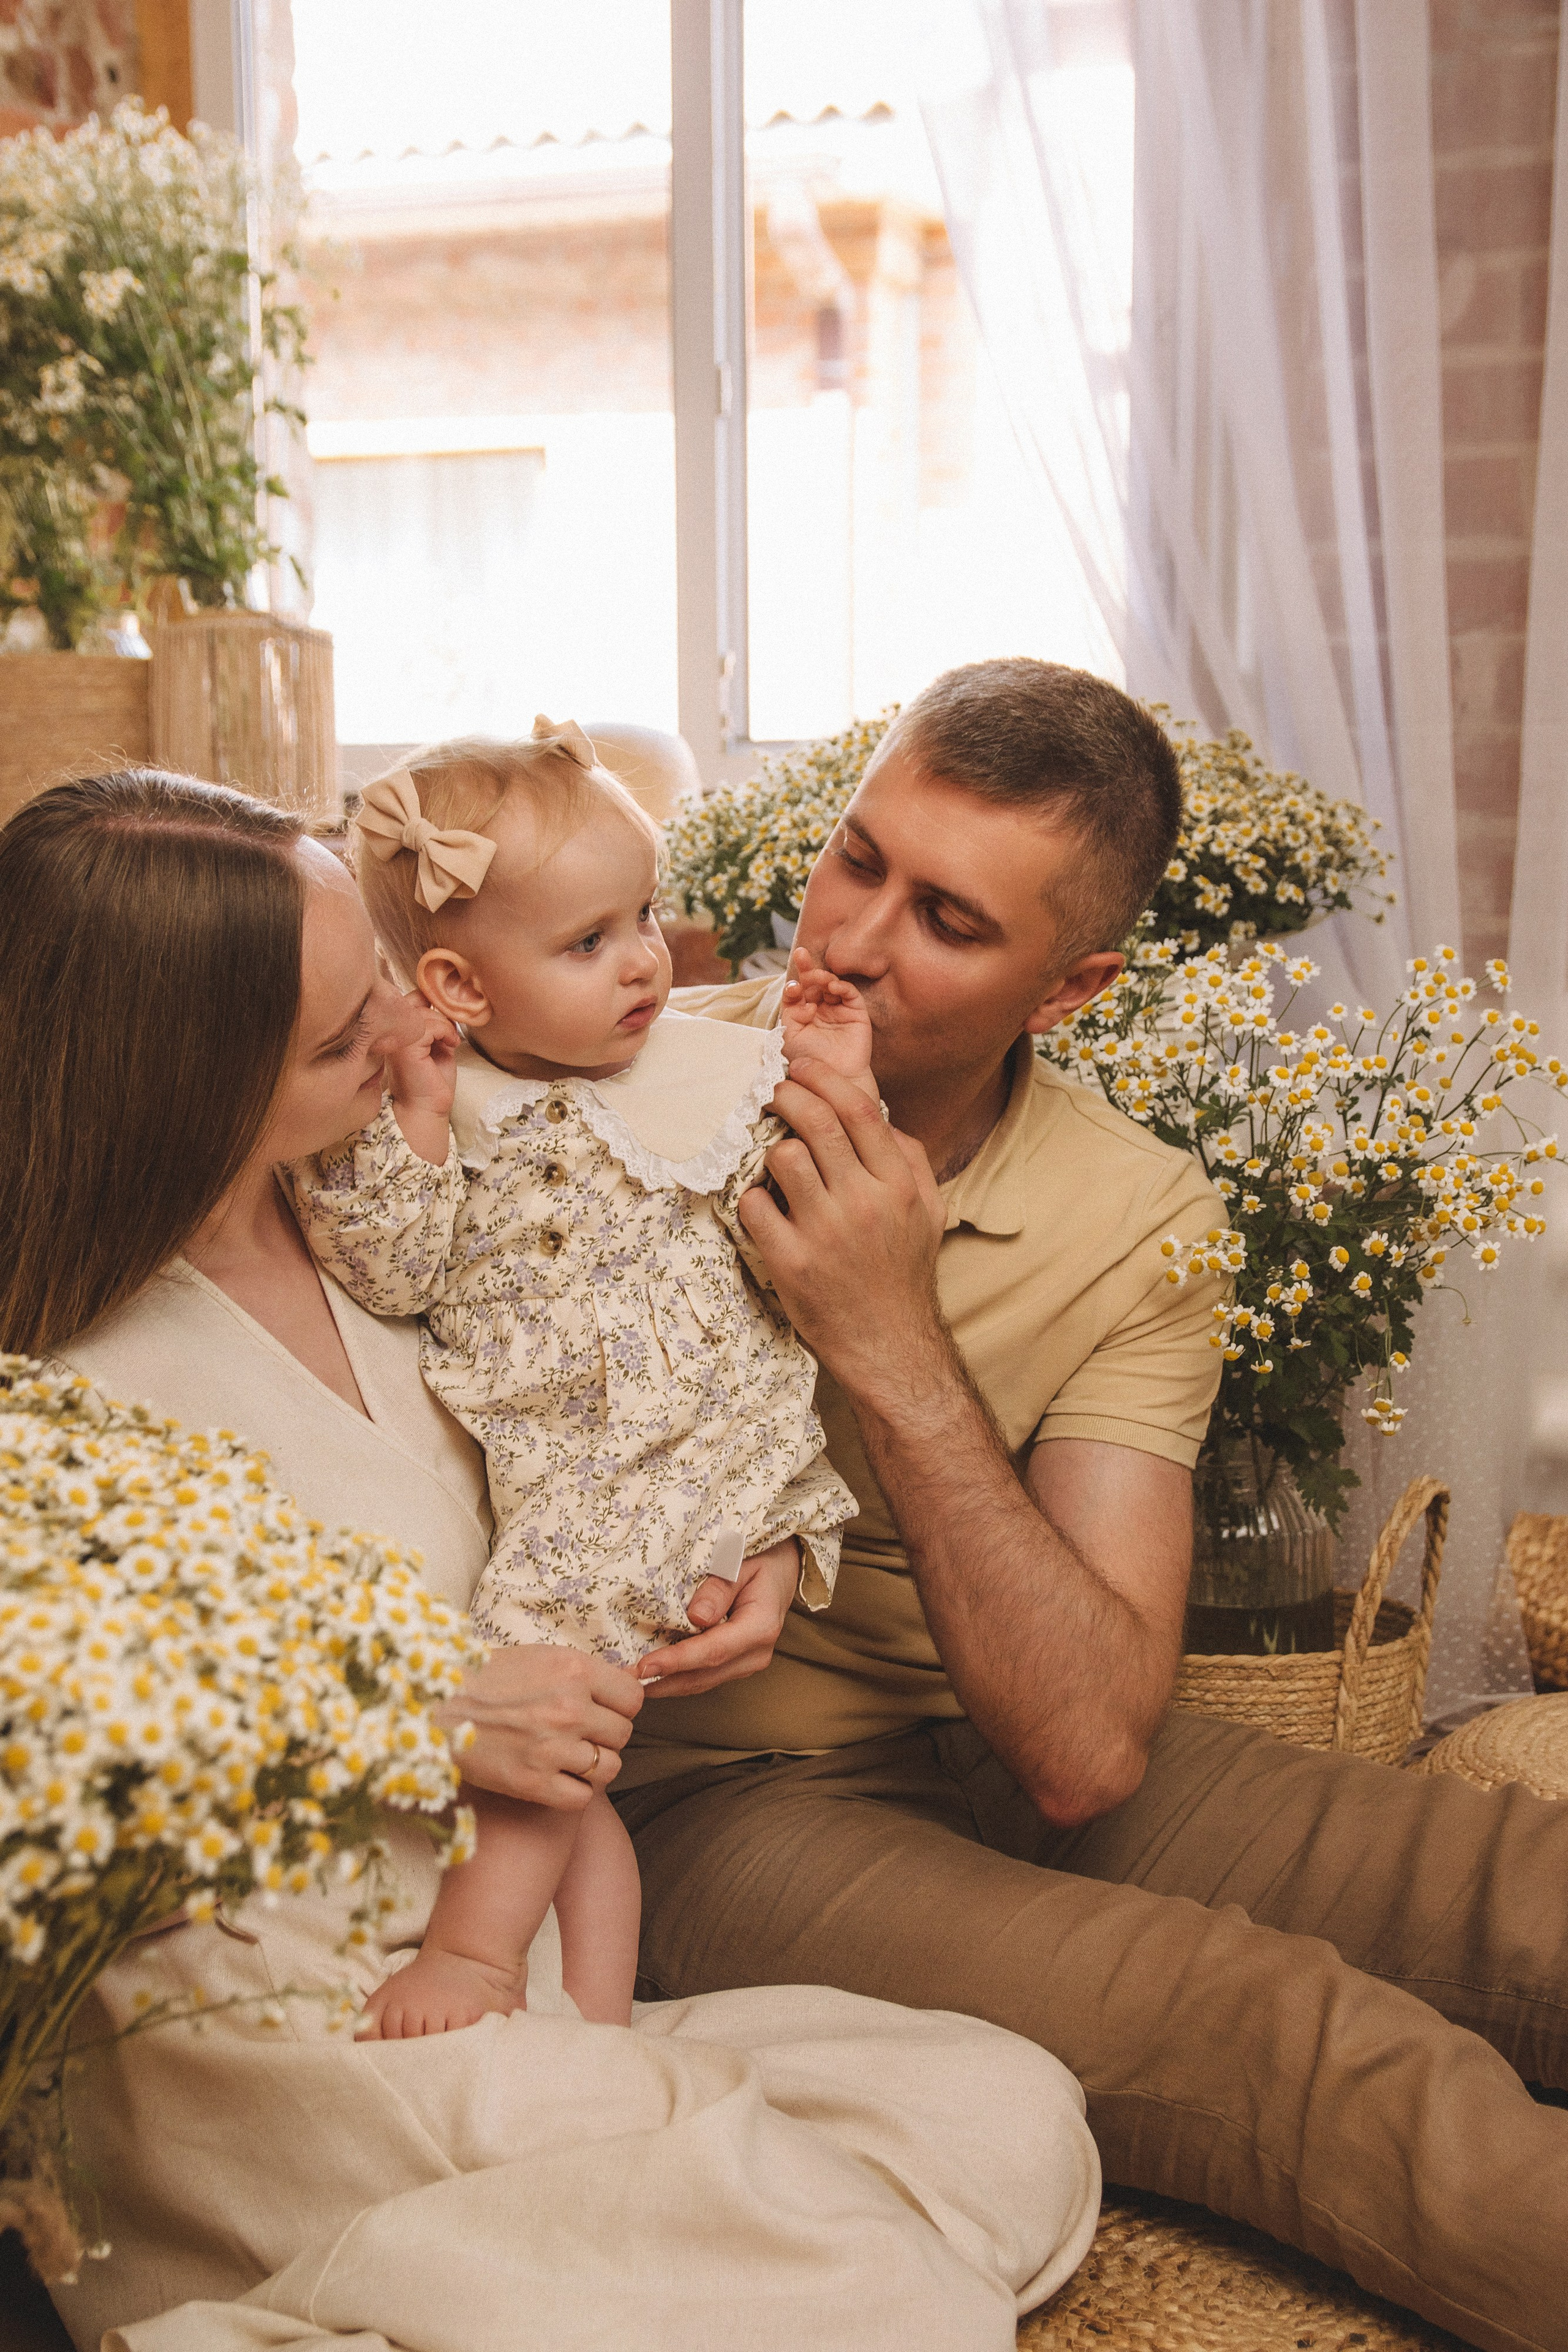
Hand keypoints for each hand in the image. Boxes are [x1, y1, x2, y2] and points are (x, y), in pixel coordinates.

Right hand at [385, 991, 458, 1162]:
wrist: (426, 1110)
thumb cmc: (431, 1083)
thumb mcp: (436, 1045)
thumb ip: (435, 1024)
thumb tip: (444, 1004)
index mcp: (392, 1032)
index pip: (406, 999)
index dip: (428, 1002)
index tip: (445, 1020)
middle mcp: (387, 1033)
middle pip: (414, 1000)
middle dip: (438, 1012)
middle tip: (449, 1034)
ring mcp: (394, 1039)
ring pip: (424, 1012)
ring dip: (444, 1025)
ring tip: (450, 1043)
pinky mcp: (406, 1047)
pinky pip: (431, 1025)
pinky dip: (446, 1032)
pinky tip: (451, 1046)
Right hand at [440, 1645, 642, 1809]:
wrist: (434, 1707)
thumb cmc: (486, 1679)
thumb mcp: (540, 1658)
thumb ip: (586, 1672)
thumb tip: (633, 1678)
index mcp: (573, 1670)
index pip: (633, 1697)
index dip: (620, 1707)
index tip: (603, 1711)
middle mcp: (568, 1708)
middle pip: (622, 1734)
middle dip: (604, 1737)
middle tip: (578, 1736)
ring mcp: (552, 1747)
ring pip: (608, 1768)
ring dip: (593, 1767)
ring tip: (567, 1758)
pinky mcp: (533, 1783)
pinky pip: (582, 1797)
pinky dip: (573, 1792)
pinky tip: (555, 1779)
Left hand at [638, 1538, 798, 1700]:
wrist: (782, 1565)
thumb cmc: (759, 1556)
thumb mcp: (740, 1559)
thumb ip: (718, 1587)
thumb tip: (696, 1618)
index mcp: (761, 1626)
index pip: (713, 1651)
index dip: (676, 1662)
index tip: (644, 1667)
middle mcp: (757, 1653)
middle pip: (704, 1676)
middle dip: (663, 1682)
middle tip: (624, 1683)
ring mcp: (748, 1662)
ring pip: (702, 1682)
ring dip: (667, 1685)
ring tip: (630, 1684)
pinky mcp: (737, 1663)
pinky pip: (704, 1676)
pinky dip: (677, 1677)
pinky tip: (651, 1675)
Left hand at [737, 1065, 946, 1392]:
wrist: (889, 1343)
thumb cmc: (903, 1272)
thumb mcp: (927, 1211)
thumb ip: (908, 1159)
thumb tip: (876, 1115)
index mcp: (897, 1184)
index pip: (858, 1109)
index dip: (824, 1078)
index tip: (802, 1068)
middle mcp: (863, 1202)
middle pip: (816, 1122)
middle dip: (786, 1095)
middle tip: (771, 1092)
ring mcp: (825, 1232)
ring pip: (782, 1158)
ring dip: (770, 1150)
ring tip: (772, 1160)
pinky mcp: (790, 1262)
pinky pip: (754, 1206)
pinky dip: (752, 1199)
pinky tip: (763, 1206)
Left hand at [780, 948, 875, 1094]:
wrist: (831, 1079)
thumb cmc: (808, 1061)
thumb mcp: (789, 1035)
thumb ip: (789, 1011)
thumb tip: (797, 992)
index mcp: (803, 1013)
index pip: (797, 992)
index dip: (794, 985)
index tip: (791, 988)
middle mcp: (821, 1009)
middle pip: (813, 983)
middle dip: (807, 968)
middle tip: (801, 954)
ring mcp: (839, 1009)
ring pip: (831, 984)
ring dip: (823, 977)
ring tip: (816, 978)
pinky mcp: (856, 1013)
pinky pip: (850, 993)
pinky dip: (841, 986)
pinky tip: (833, 986)